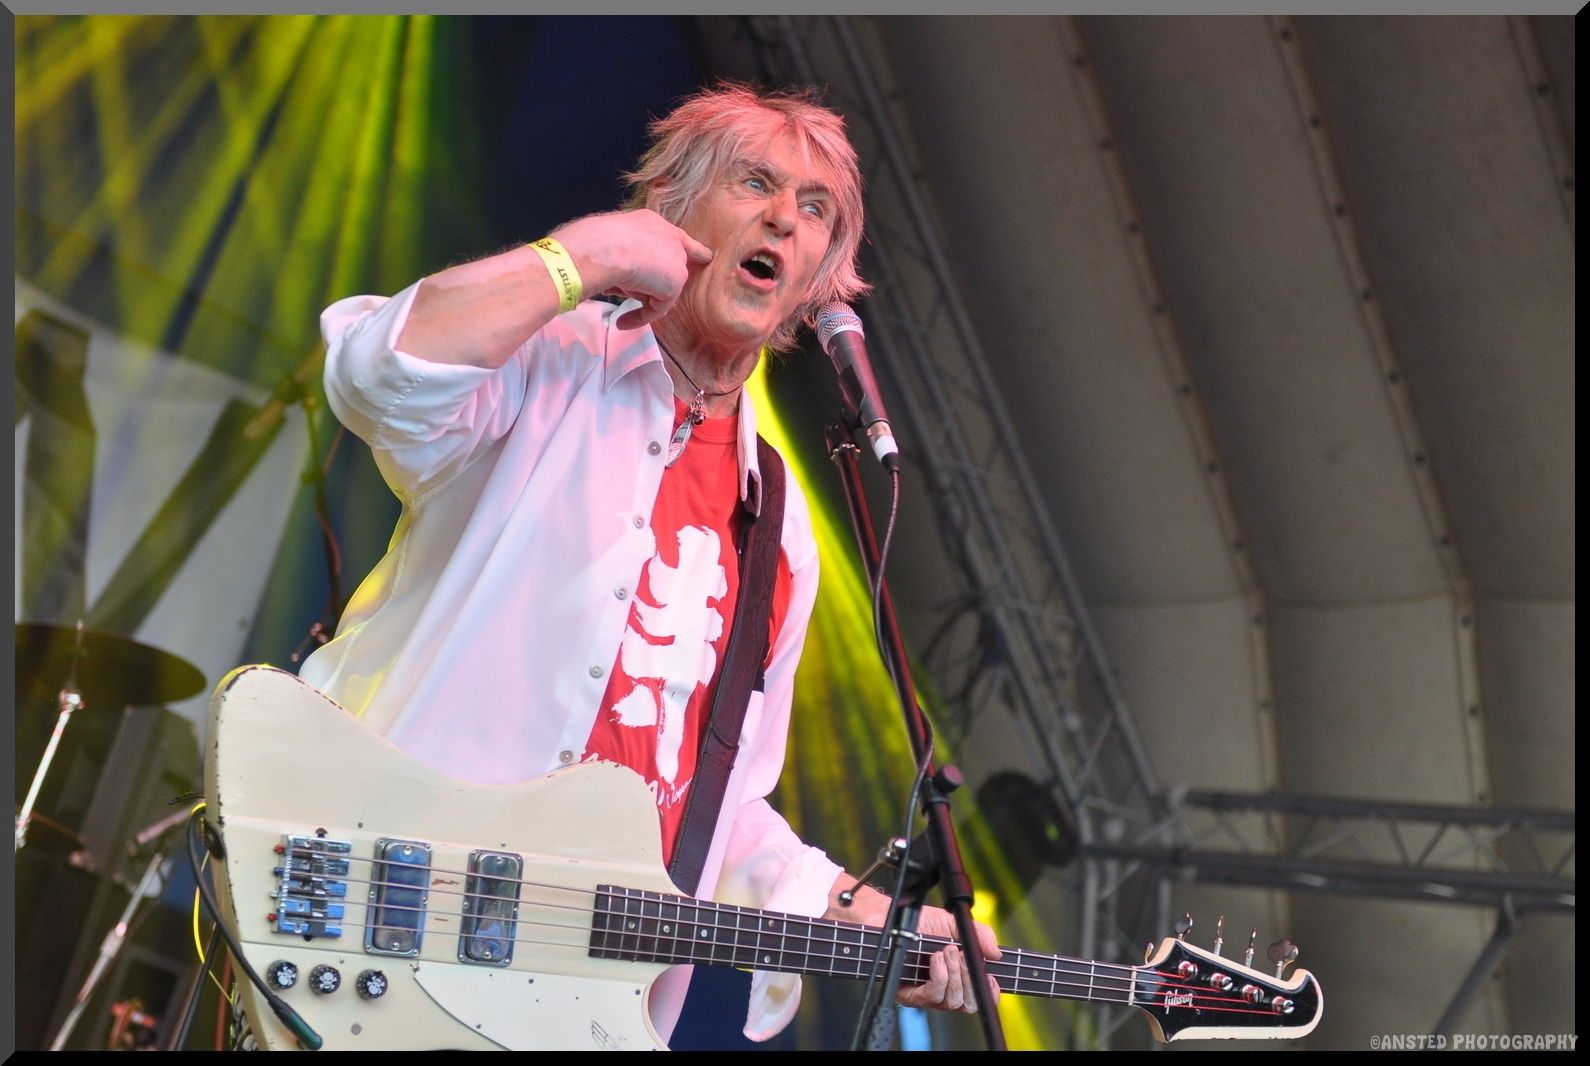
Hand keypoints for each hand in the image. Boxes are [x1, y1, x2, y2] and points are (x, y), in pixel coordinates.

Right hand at [550, 209, 712, 329]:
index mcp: (650, 222)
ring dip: (639, 296)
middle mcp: (669, 237)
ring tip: (615, 294)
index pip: (675, 237)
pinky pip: (657, 308)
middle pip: (671, 265)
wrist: (605, 247)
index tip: (705, 256)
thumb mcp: (609, 239)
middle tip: (631, 288)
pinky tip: (622, 322)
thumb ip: (621, 251)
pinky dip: (640, 317)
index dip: (688, 249)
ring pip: (661, 287)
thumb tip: (618, 273)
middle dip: (655, 280)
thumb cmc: (595, 239)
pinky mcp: (674, 284)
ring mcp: (675, 260)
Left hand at [897, 905, 1001, 1014]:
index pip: (979, 996)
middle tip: (962, 953)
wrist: (890, 917)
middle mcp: (944, 990)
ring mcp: (927, 995)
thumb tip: (995, 952)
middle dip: (970, 977)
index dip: (989, 992)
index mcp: (958, 977)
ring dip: (954, 974)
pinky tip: (936, 959)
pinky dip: (939, 976)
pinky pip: (932, 996)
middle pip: (968, 1003)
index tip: (991, 976)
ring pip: (952, 1001)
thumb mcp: (954, 924)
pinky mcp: (910, 995)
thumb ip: (978, 935)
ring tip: (947, 950)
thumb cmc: (920, 923)